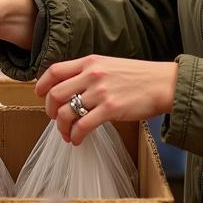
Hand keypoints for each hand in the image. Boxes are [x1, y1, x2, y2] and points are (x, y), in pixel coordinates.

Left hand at [35, 54, 177, 144]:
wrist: (164, 83)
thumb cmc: (138, 77)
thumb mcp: (109, 65)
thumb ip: (89, 72)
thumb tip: (70, 87)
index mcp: (89, 62)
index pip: (54, 71)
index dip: (42, 84)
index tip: (39, 95)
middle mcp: (91, 75)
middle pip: (55, 94)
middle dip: (49, 110)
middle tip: (54, 119)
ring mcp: (100, 92)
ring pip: (65, 111)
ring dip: (62, 127)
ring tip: (67, 134)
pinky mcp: (110, 109)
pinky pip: (83, 125)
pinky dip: (75, 135)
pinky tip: (77, 140)